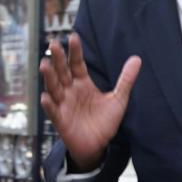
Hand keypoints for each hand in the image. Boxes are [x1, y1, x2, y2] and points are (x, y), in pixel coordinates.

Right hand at [39, 33, 140, 170]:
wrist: (100, 145)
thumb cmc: (105, 121)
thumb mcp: (119, 98)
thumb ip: (125, 79)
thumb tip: (137, 59)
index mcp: (82, 83)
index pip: (77, 63)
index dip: (75, 51)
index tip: (73, 37)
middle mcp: (70, 90)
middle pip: (62, 71)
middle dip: (57, 58)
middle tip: (53, 43)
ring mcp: (63, 104)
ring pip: (54, 87)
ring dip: (49, 77)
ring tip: (44, 64)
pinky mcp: (60, 120)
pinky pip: (53, 111)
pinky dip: (48, 104)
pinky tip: (45, 97)